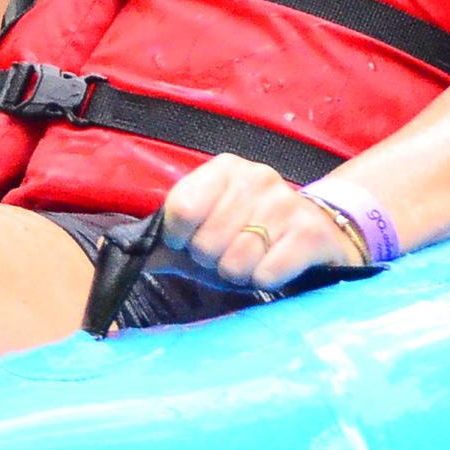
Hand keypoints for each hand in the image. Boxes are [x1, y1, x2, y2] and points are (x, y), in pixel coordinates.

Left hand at [155, 154, 366, 292]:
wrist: (320, 234)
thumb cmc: (252, 236)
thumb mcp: (206, 233)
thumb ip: (166, 242)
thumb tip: (128, 253)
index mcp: (224, 169)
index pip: (180, 209)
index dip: (180, 239)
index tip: (192, 242)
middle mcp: (256, 177)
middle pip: (205, 242)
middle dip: (214, 261)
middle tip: (233, 253)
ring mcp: (285, 202)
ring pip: (235, 262)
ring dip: (241, 274)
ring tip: (255, 260)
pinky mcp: (310, 233)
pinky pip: (265, 274)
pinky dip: (265, 281)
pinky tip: (276, 267)